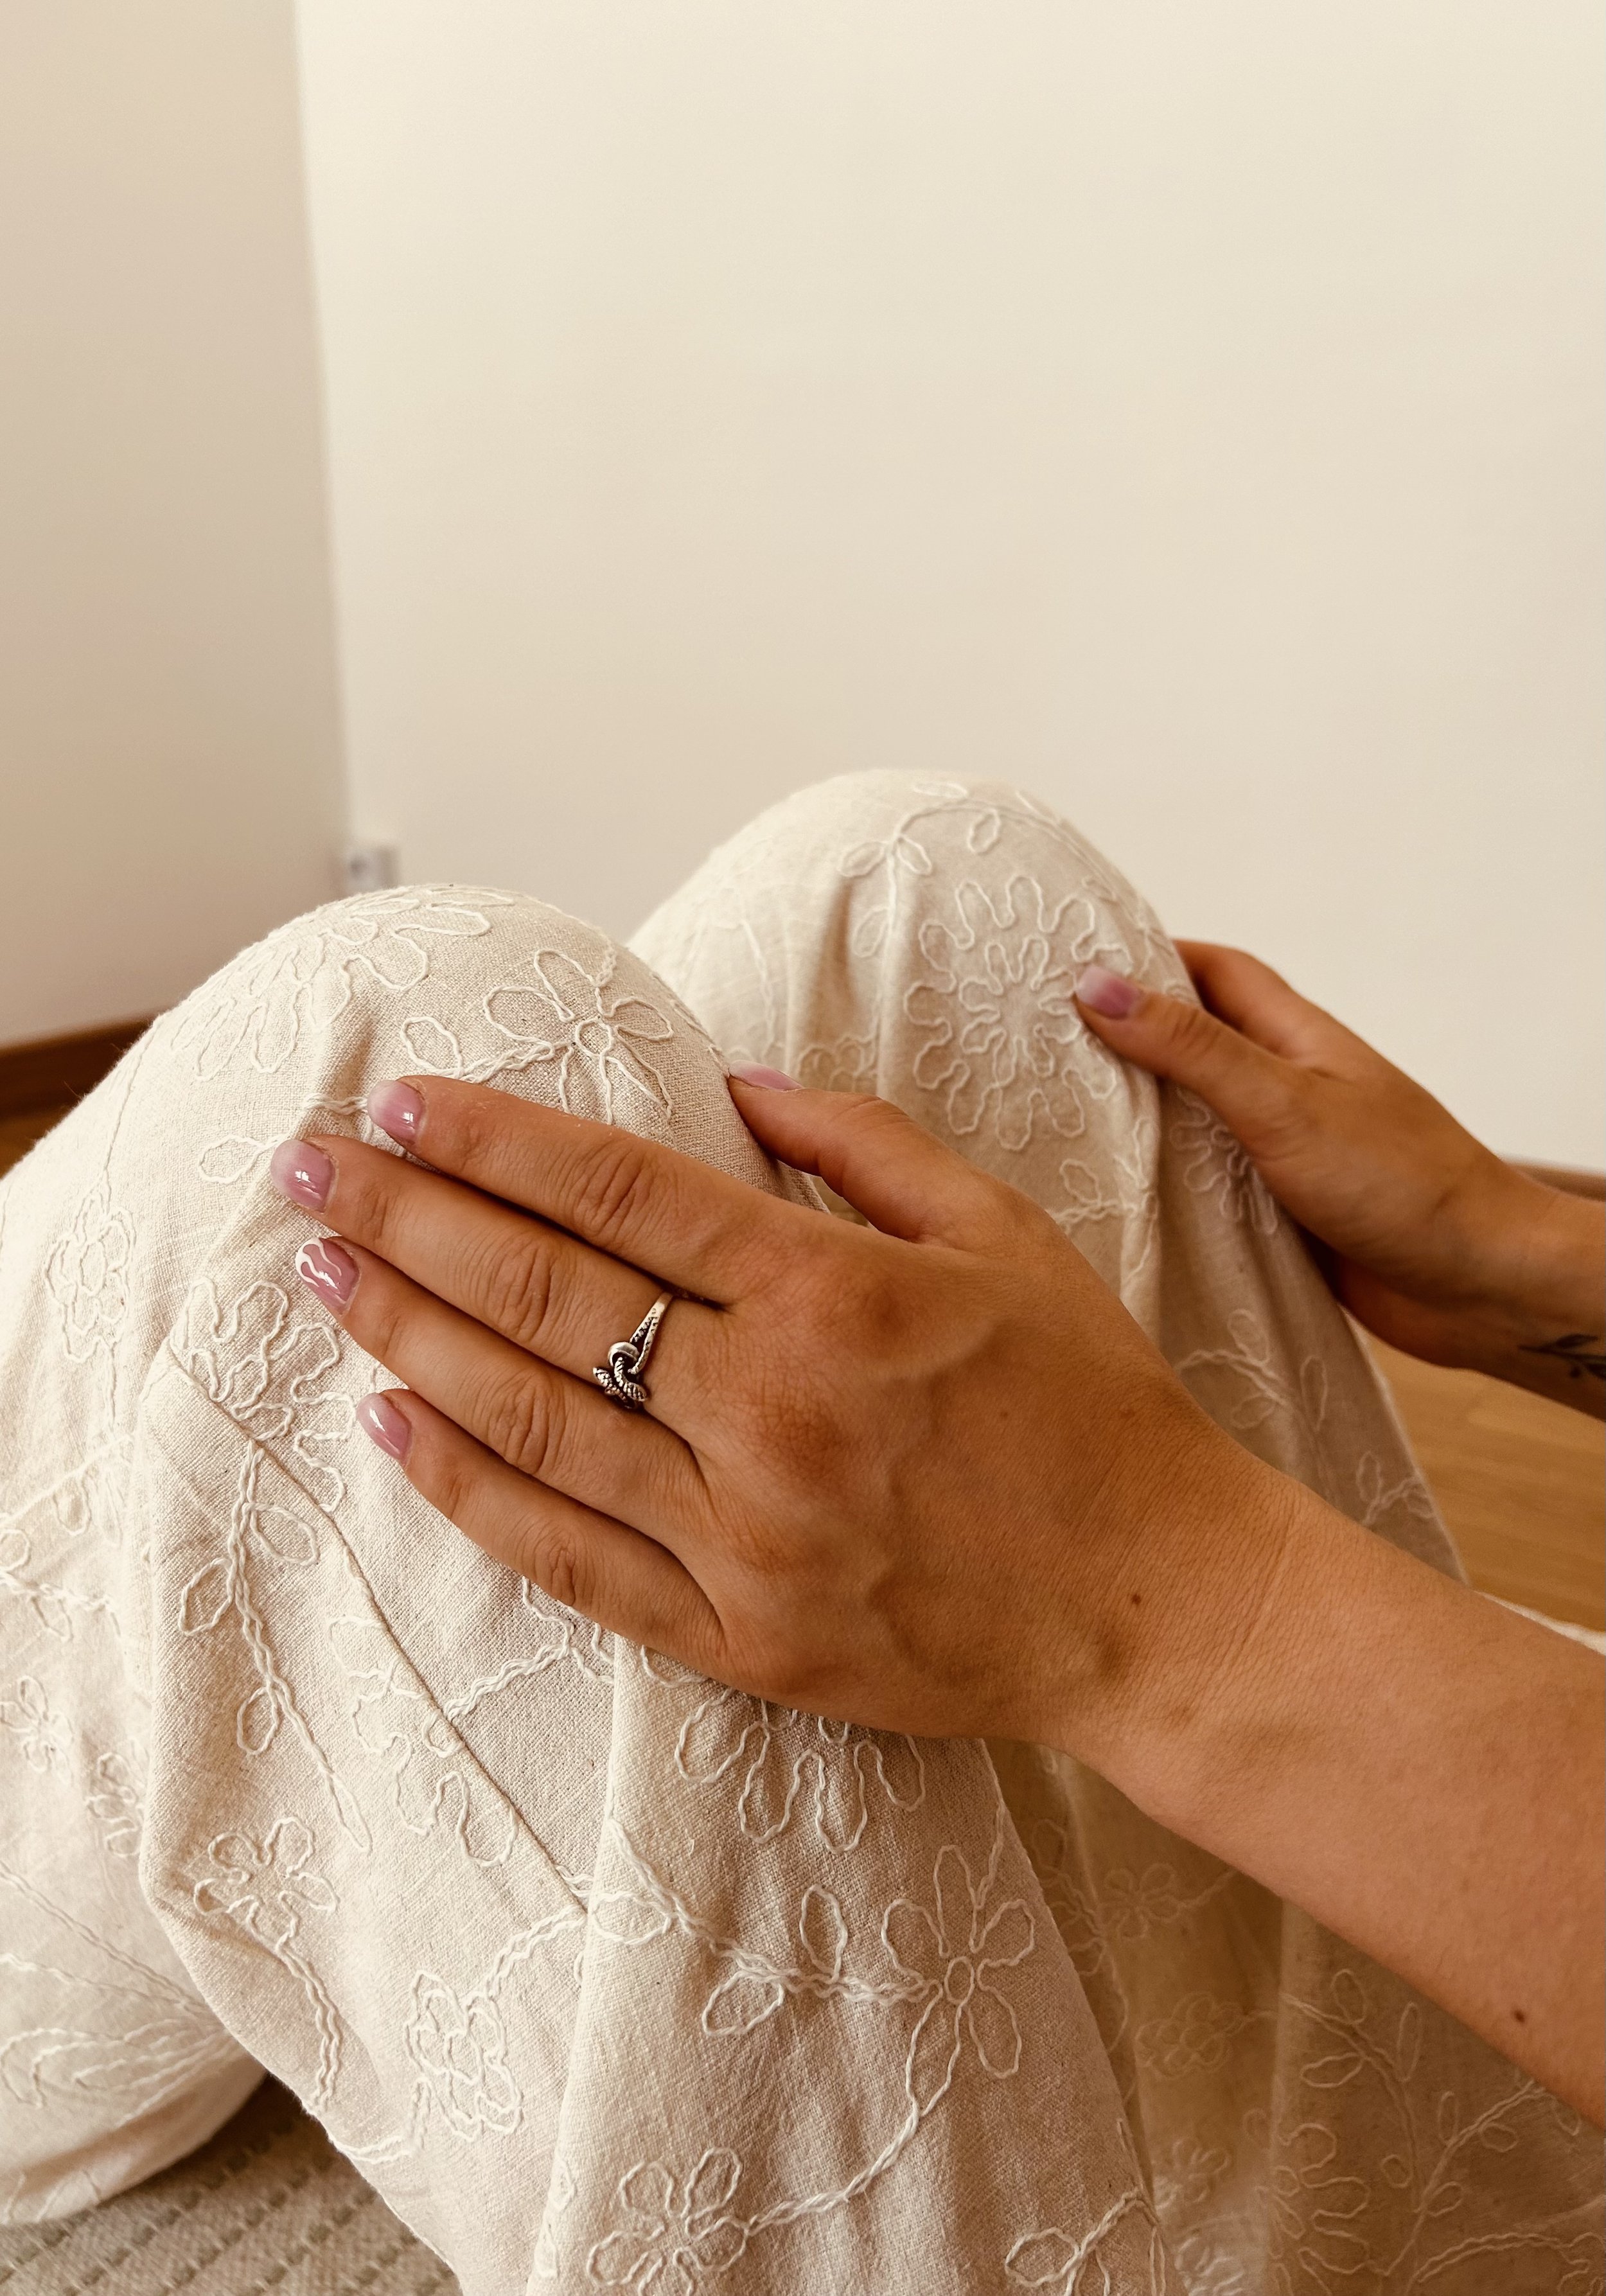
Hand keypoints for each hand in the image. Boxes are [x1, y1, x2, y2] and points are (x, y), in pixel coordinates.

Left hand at [270, 1076, 1604, 2118]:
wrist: (1155, 1600)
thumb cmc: (1091, 1405)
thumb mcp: (1005, 1234)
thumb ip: (867, 1144)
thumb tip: (743, 1077)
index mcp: (833, 1294)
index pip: (621, 1193)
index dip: (497, 1139)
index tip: (401, 1103)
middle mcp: (770, 1408)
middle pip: (546, 1296)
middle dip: (409, 1219)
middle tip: (307, 1168)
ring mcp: (744, 1531)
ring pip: (534, 1421)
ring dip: (411, 1340)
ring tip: (324, 1276)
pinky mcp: (737, 1632)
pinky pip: (569, 1556)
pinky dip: (470, 1489)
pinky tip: (392, 1428)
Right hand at [1075, 947, 1604, 1411]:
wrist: (1481, 1287)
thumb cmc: (1404, 1185)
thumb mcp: (1283, 1103)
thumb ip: (1192, 1049)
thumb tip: (1098, 986)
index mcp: (1297, 1038)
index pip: (1214, 971)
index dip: (1147, 956)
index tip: (1073, 960)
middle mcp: (1290, 1087)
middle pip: (1197, 1041)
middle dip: (1129, 1035)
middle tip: (1044, 1041)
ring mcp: (1287, 1151)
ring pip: (1198, 1119)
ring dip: (1142, 1117)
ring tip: (1061, 1117)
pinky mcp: (1283, 1214)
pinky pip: (1211, 1189)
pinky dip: (1168, 1188)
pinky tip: (1121, 1201)